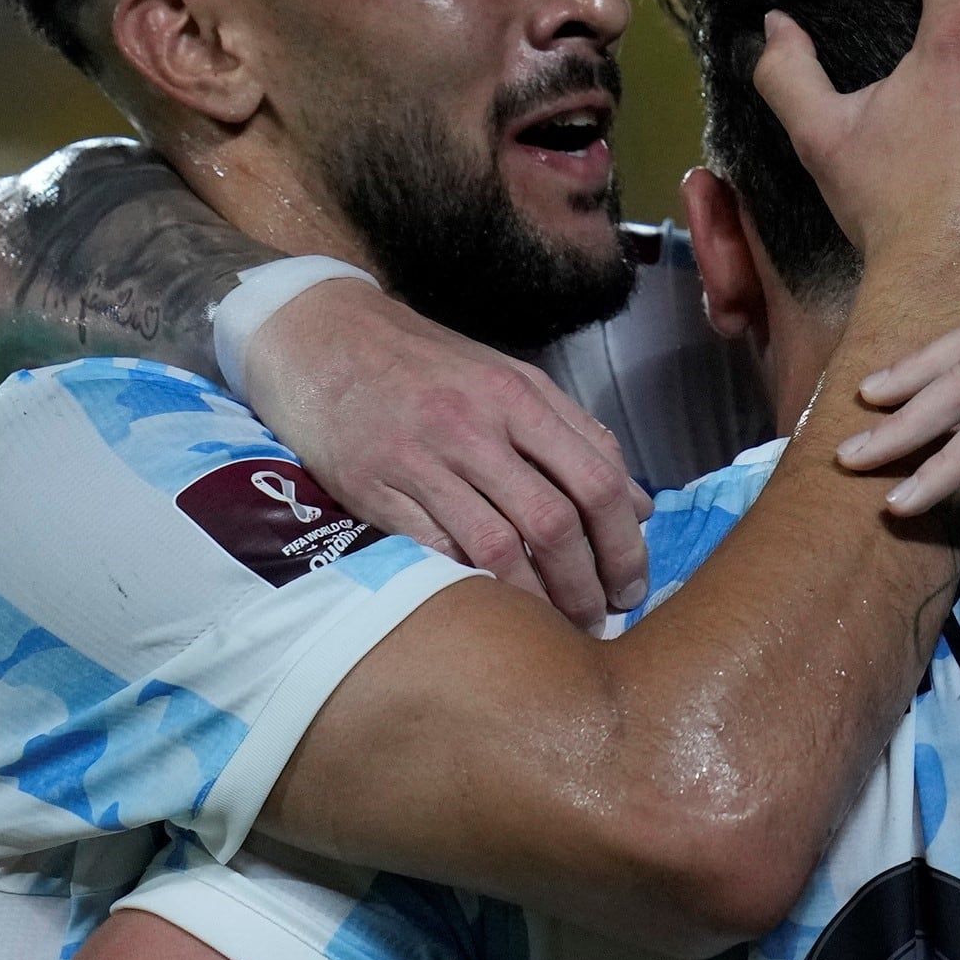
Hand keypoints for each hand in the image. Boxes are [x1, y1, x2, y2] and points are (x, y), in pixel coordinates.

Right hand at [238, 279, 651, 626]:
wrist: (320, 334)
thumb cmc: (426, 364)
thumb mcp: (510, 379)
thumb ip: (578, 437)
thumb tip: (639, 506)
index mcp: (517, 396)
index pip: (596, 479)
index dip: (624, 542)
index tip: (632, 581)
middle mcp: (473, 426)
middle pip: (552, 522)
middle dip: (586, 582)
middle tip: (601, 617)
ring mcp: (420, 459)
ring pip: (497, 546)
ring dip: (536, 599)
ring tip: (556, 624)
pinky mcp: (372, 488)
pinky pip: (434, 551)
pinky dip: (472, 585)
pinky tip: (494, 606)